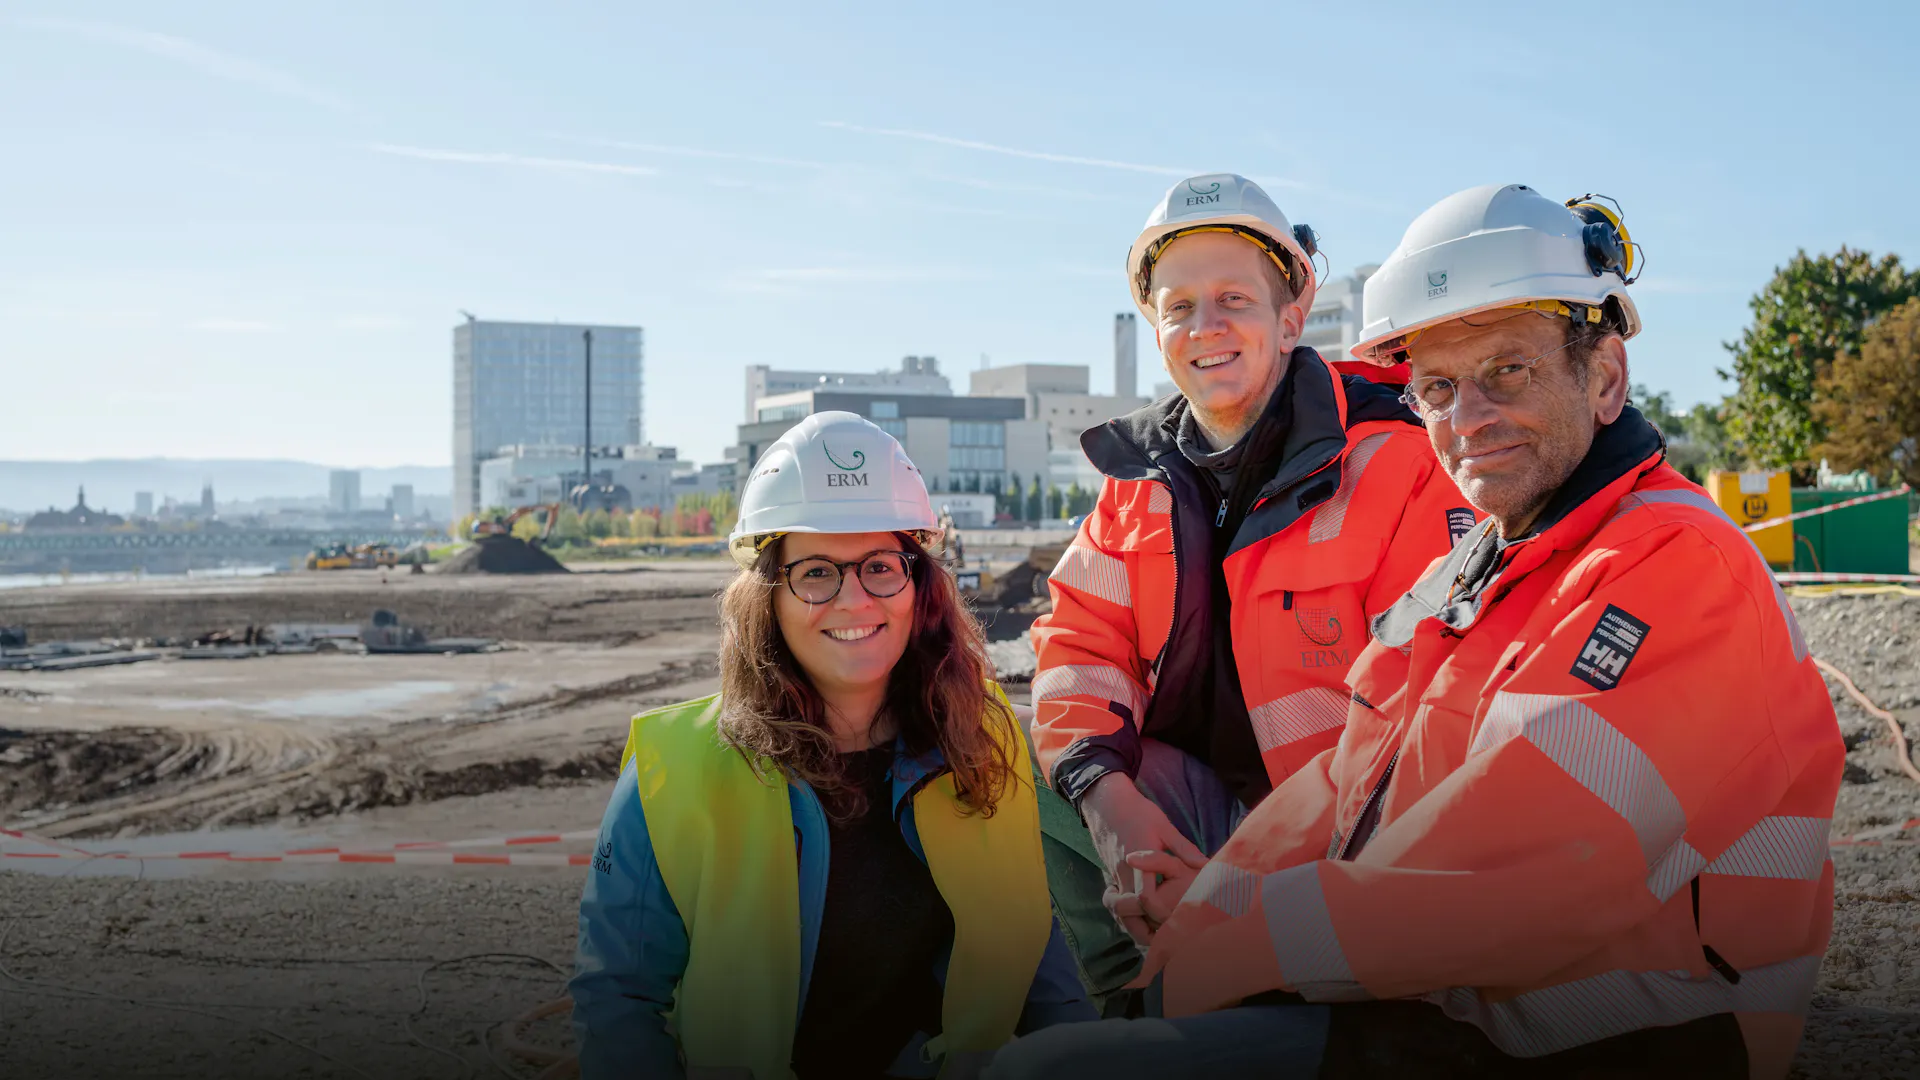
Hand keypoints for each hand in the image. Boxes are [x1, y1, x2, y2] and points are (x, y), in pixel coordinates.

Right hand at [1080, 774, 1206, 944]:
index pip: (1144, 898)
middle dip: (1142, 930)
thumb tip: (1205, 865)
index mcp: (1137, 862)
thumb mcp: (1164, 826)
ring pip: (1117, 912)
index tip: (1175, 920)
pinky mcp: (1109, 875)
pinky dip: (1128, 914)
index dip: (1159, 913)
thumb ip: (1184, 848)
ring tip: (1157, 935)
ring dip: (1134, 925)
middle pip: (1125, 914)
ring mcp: (1113, 876)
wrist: (1106, 802)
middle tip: (1165, 940)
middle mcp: (1122, 873)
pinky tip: (1144, 918)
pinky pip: (1116, 903)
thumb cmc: (1138, 811)